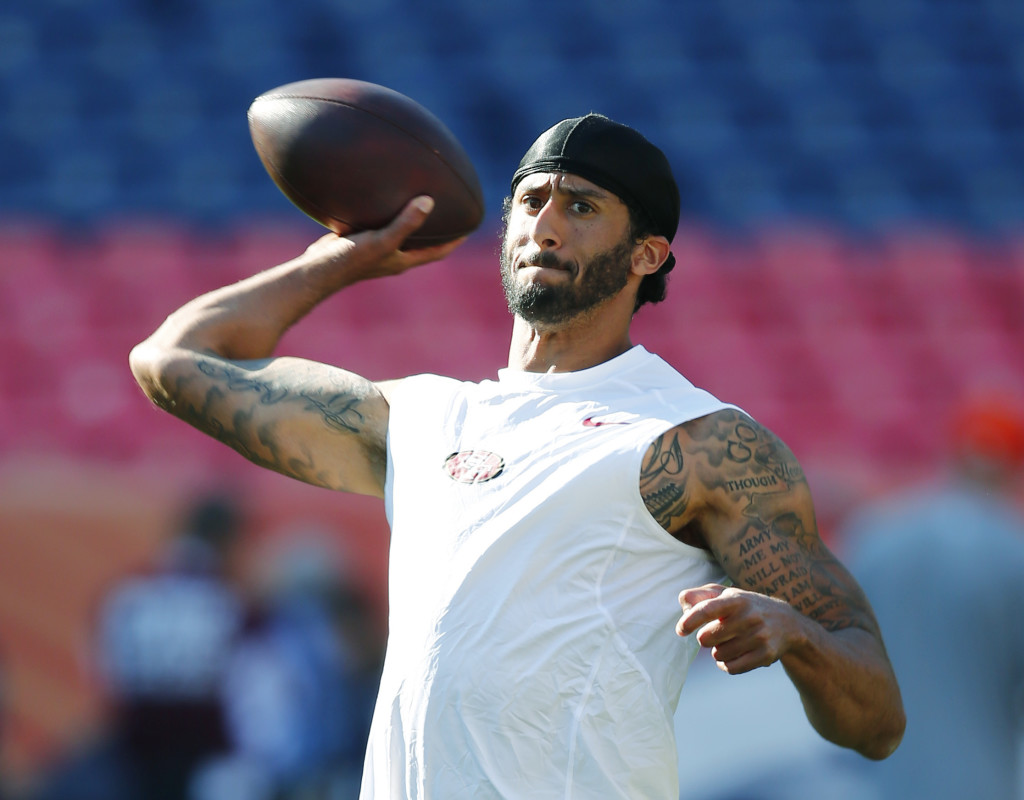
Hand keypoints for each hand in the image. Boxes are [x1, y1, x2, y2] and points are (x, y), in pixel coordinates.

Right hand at [301, 195, 467, 283]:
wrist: (316, 270)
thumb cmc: (350, 260)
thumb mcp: (381, 240)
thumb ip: (405, 223)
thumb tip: (429, 201)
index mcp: (404, 259)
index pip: (438, 251)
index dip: (456, 240)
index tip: (470, 225)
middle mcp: (393, 255)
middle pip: (422, 241)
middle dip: (437, 227)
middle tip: (451, 207)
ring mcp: (375, 248)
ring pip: (399, 231)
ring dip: (410, 217)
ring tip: (419, 194)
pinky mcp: (359, 239)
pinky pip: (378, 223)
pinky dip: (385, 210)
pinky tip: (381, 191)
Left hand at [676, 583, 801, 673]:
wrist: (786, 623)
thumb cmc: (745, 607)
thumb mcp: (726, 594)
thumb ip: (701, 596)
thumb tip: (683, 603)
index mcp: (736, 599)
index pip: (708, 609)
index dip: (690, 620)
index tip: (680, 630)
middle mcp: (749, 617)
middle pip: (707, 638)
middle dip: (705, 638)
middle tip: (714, 633)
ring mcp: (759, 637)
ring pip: (718, 655)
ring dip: (717, 651)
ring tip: (727, 642)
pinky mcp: (766, 656)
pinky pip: (732, 668)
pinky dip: (726, 664)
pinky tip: (730, 657)